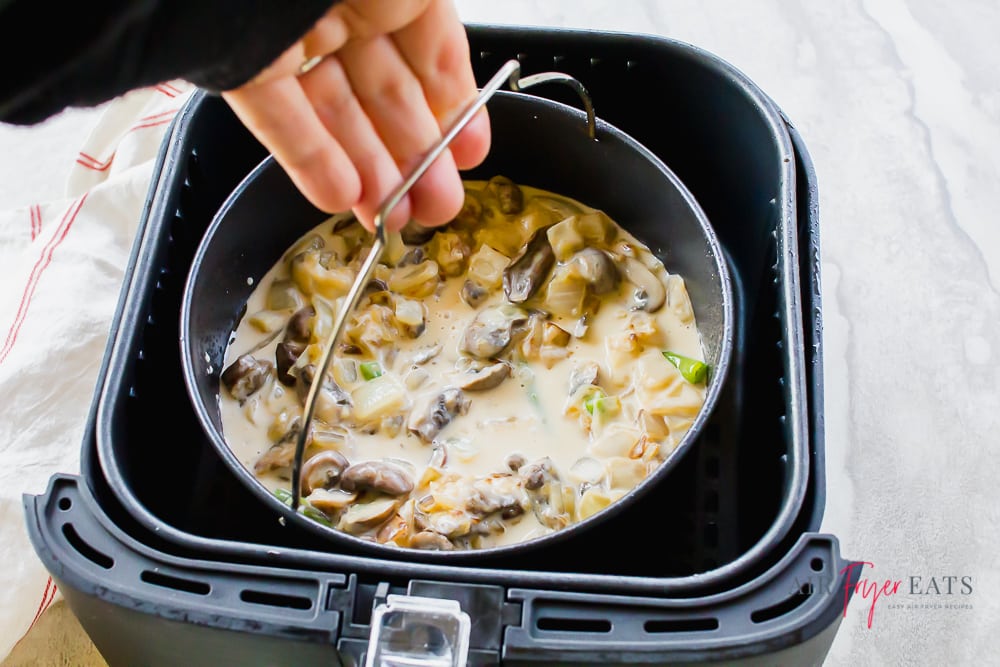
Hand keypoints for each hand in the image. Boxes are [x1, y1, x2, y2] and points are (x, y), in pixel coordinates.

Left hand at [221, 0, 489, 231]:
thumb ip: (438, 33)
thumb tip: (459, 83)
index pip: (431, 49)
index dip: (454, 106)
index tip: (470, 154)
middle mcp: (339, 4)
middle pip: (385, 92)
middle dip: (416, 155)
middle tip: (439, 204)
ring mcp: (287, 36)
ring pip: (335, 113)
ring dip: (370, 172)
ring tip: (397, 217)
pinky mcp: (238, 63)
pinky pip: (278, 118)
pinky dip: (310, 161)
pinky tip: (341, 197)